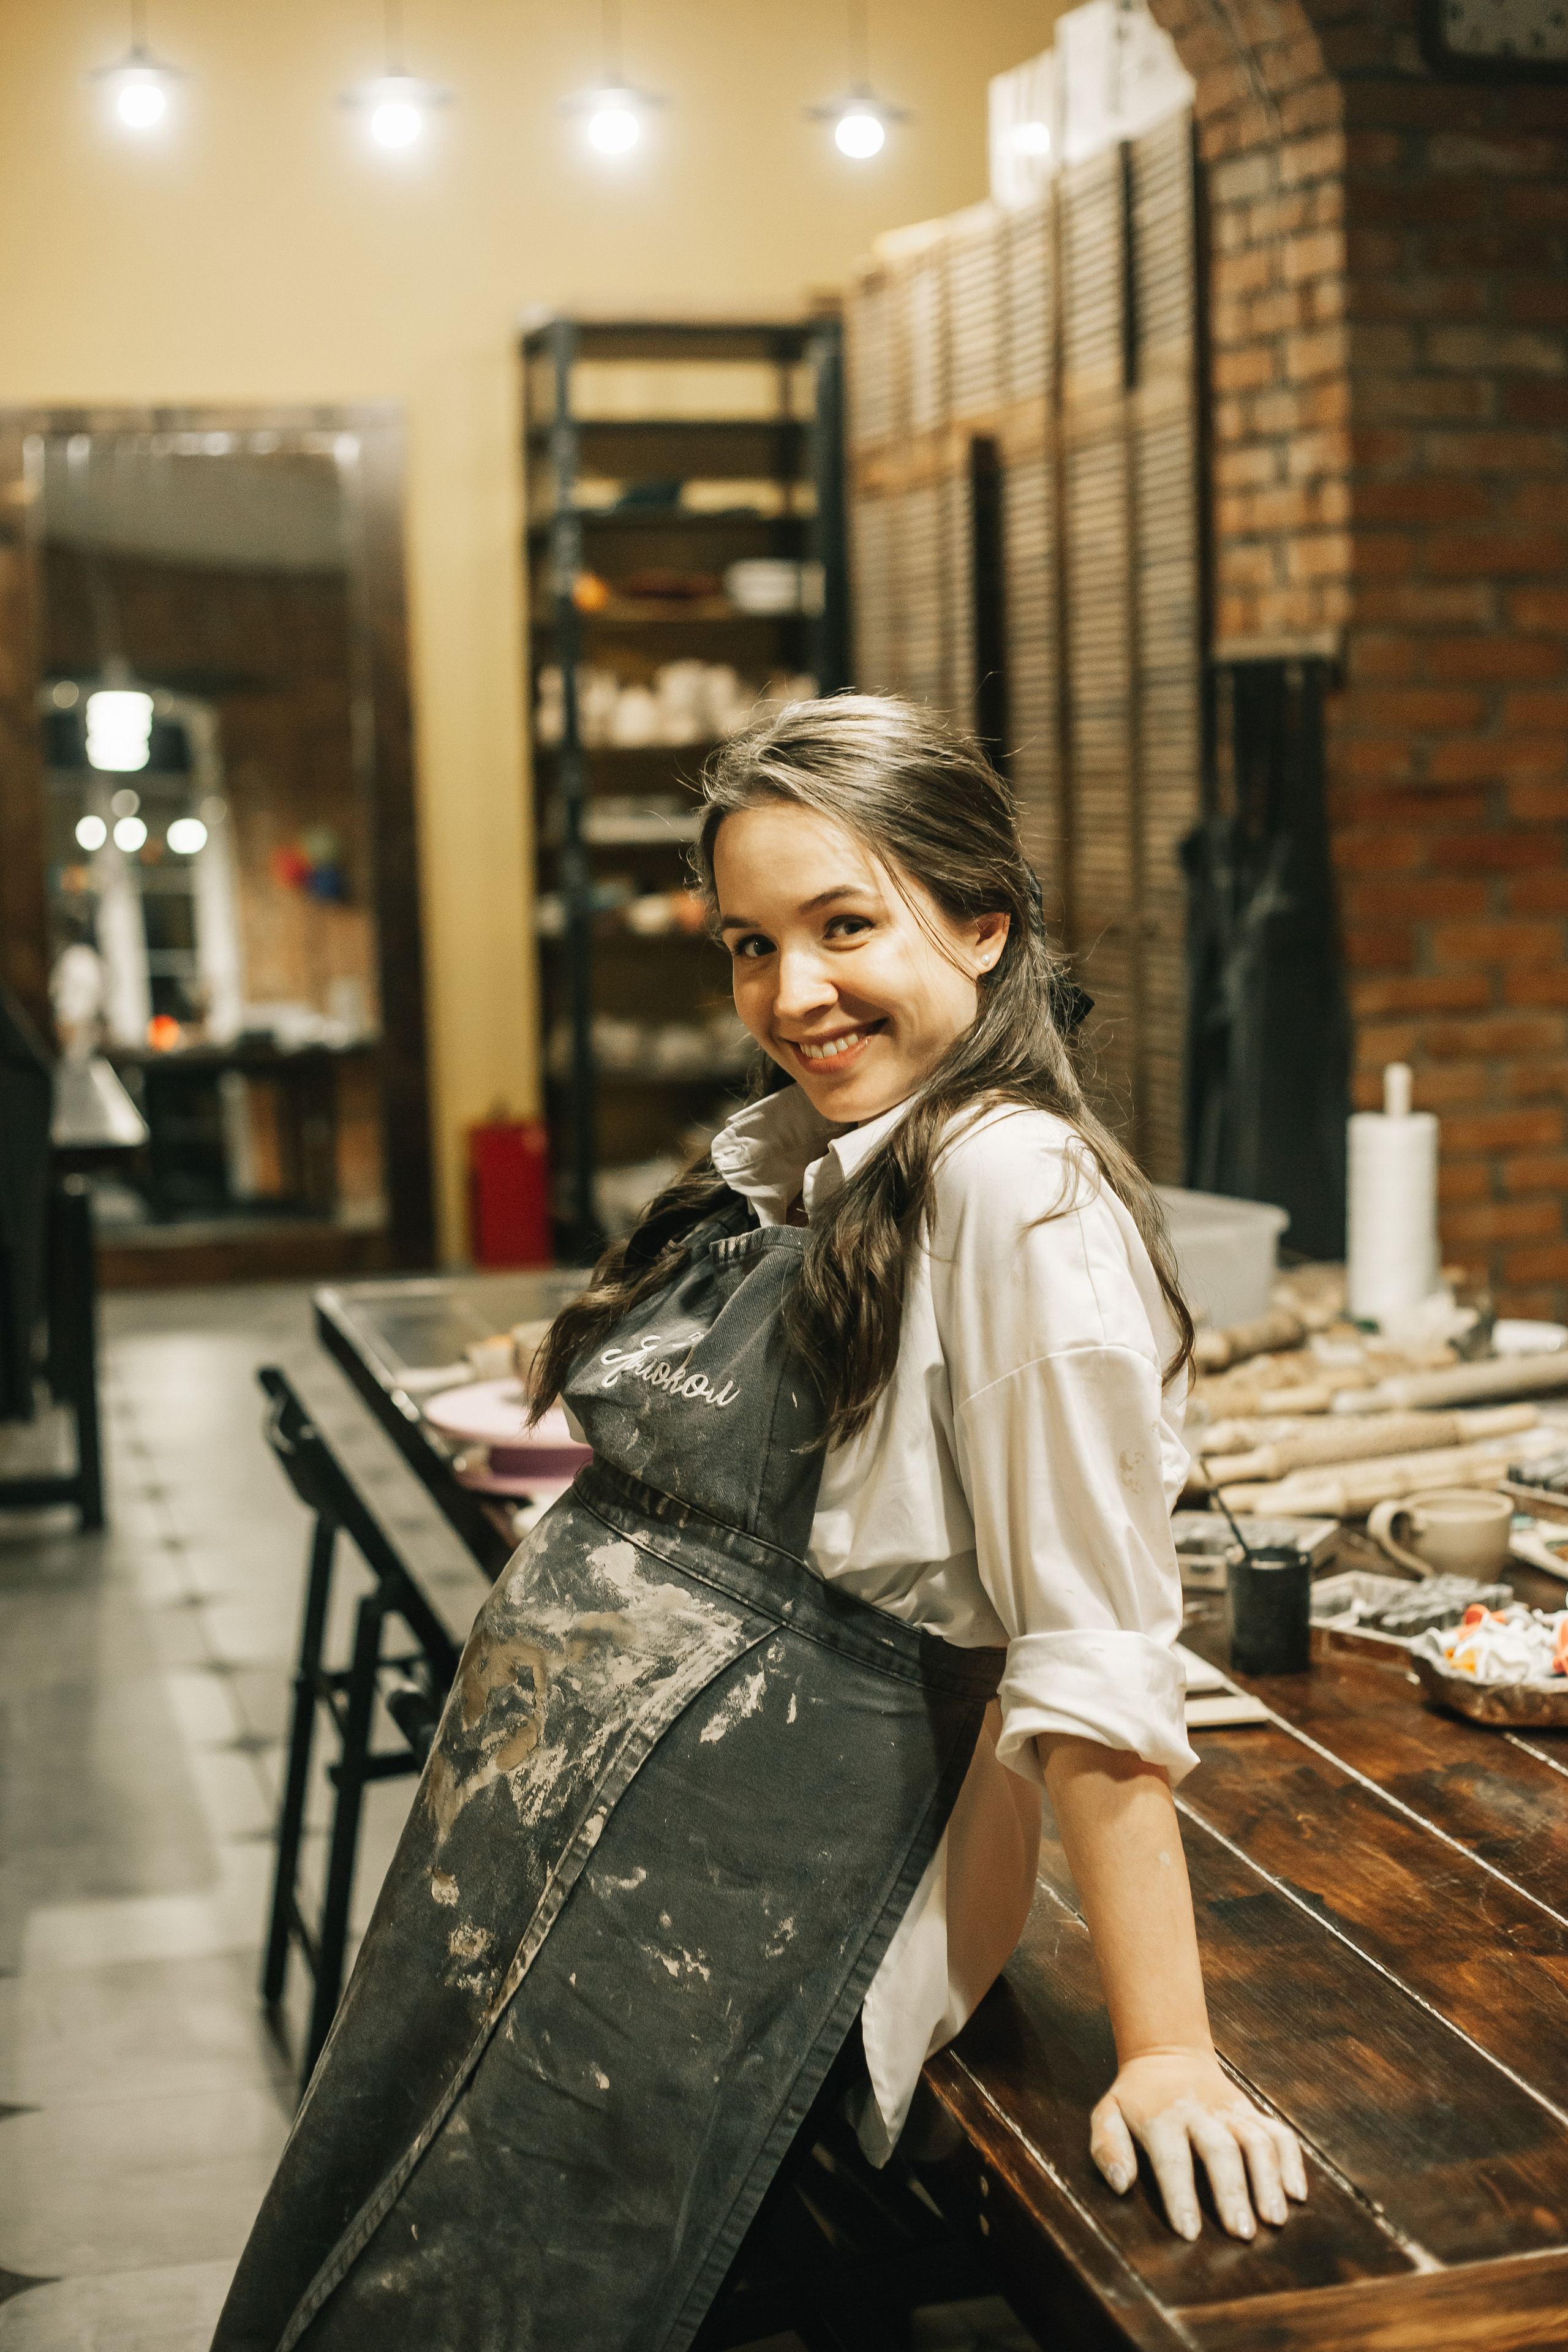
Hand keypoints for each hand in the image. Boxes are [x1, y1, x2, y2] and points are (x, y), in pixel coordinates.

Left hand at [1090, 2048, 1307, 2240]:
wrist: (1168, 2054)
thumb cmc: (1135, 2099)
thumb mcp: (1108, 2113)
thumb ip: (1108, 2147)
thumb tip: (1121, 2185)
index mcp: (1161, 2116)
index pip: (1172, 2158)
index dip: (1180, 2195)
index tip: (1189, 2232)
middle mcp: (1200, 2112)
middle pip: (1221, 2150)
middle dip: (1232, 2192)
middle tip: (1242, 2234)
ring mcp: (1230, 2110)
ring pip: (1257, 2140)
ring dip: (1268, 2180)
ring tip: (1274, 2219)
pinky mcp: (1252, 2111)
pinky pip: (1279, 2133)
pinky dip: (1291, 2162)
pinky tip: (1296, 2194)